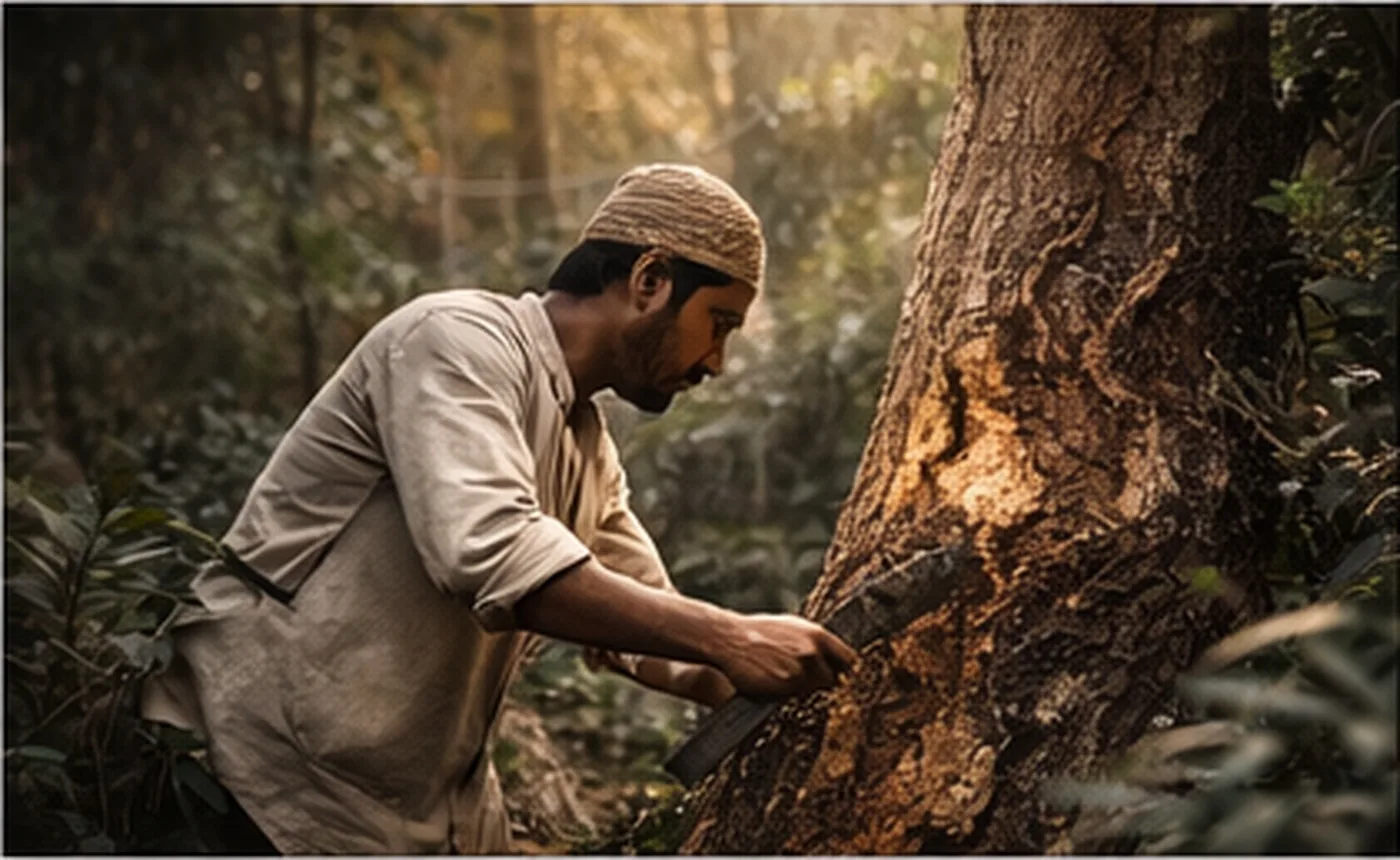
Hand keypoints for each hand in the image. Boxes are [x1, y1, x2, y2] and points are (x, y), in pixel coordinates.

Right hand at [716, 613, 858, 698]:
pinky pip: (797, 698)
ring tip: (785, 680)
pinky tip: (777, 686)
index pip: (850, 660)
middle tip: (811, 684)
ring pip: (815, 690)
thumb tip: (832, 656)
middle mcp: (814, 652)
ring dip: (806, 691)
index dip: (847, 672)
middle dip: (826, 684)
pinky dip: (791, 696)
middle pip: (835, 679)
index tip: (845, 679)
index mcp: (818, 635)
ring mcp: (801, 670)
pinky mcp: (787, 686)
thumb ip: (814, 642)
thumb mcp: (792, 628)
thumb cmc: (758, 633)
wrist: (729, 639)